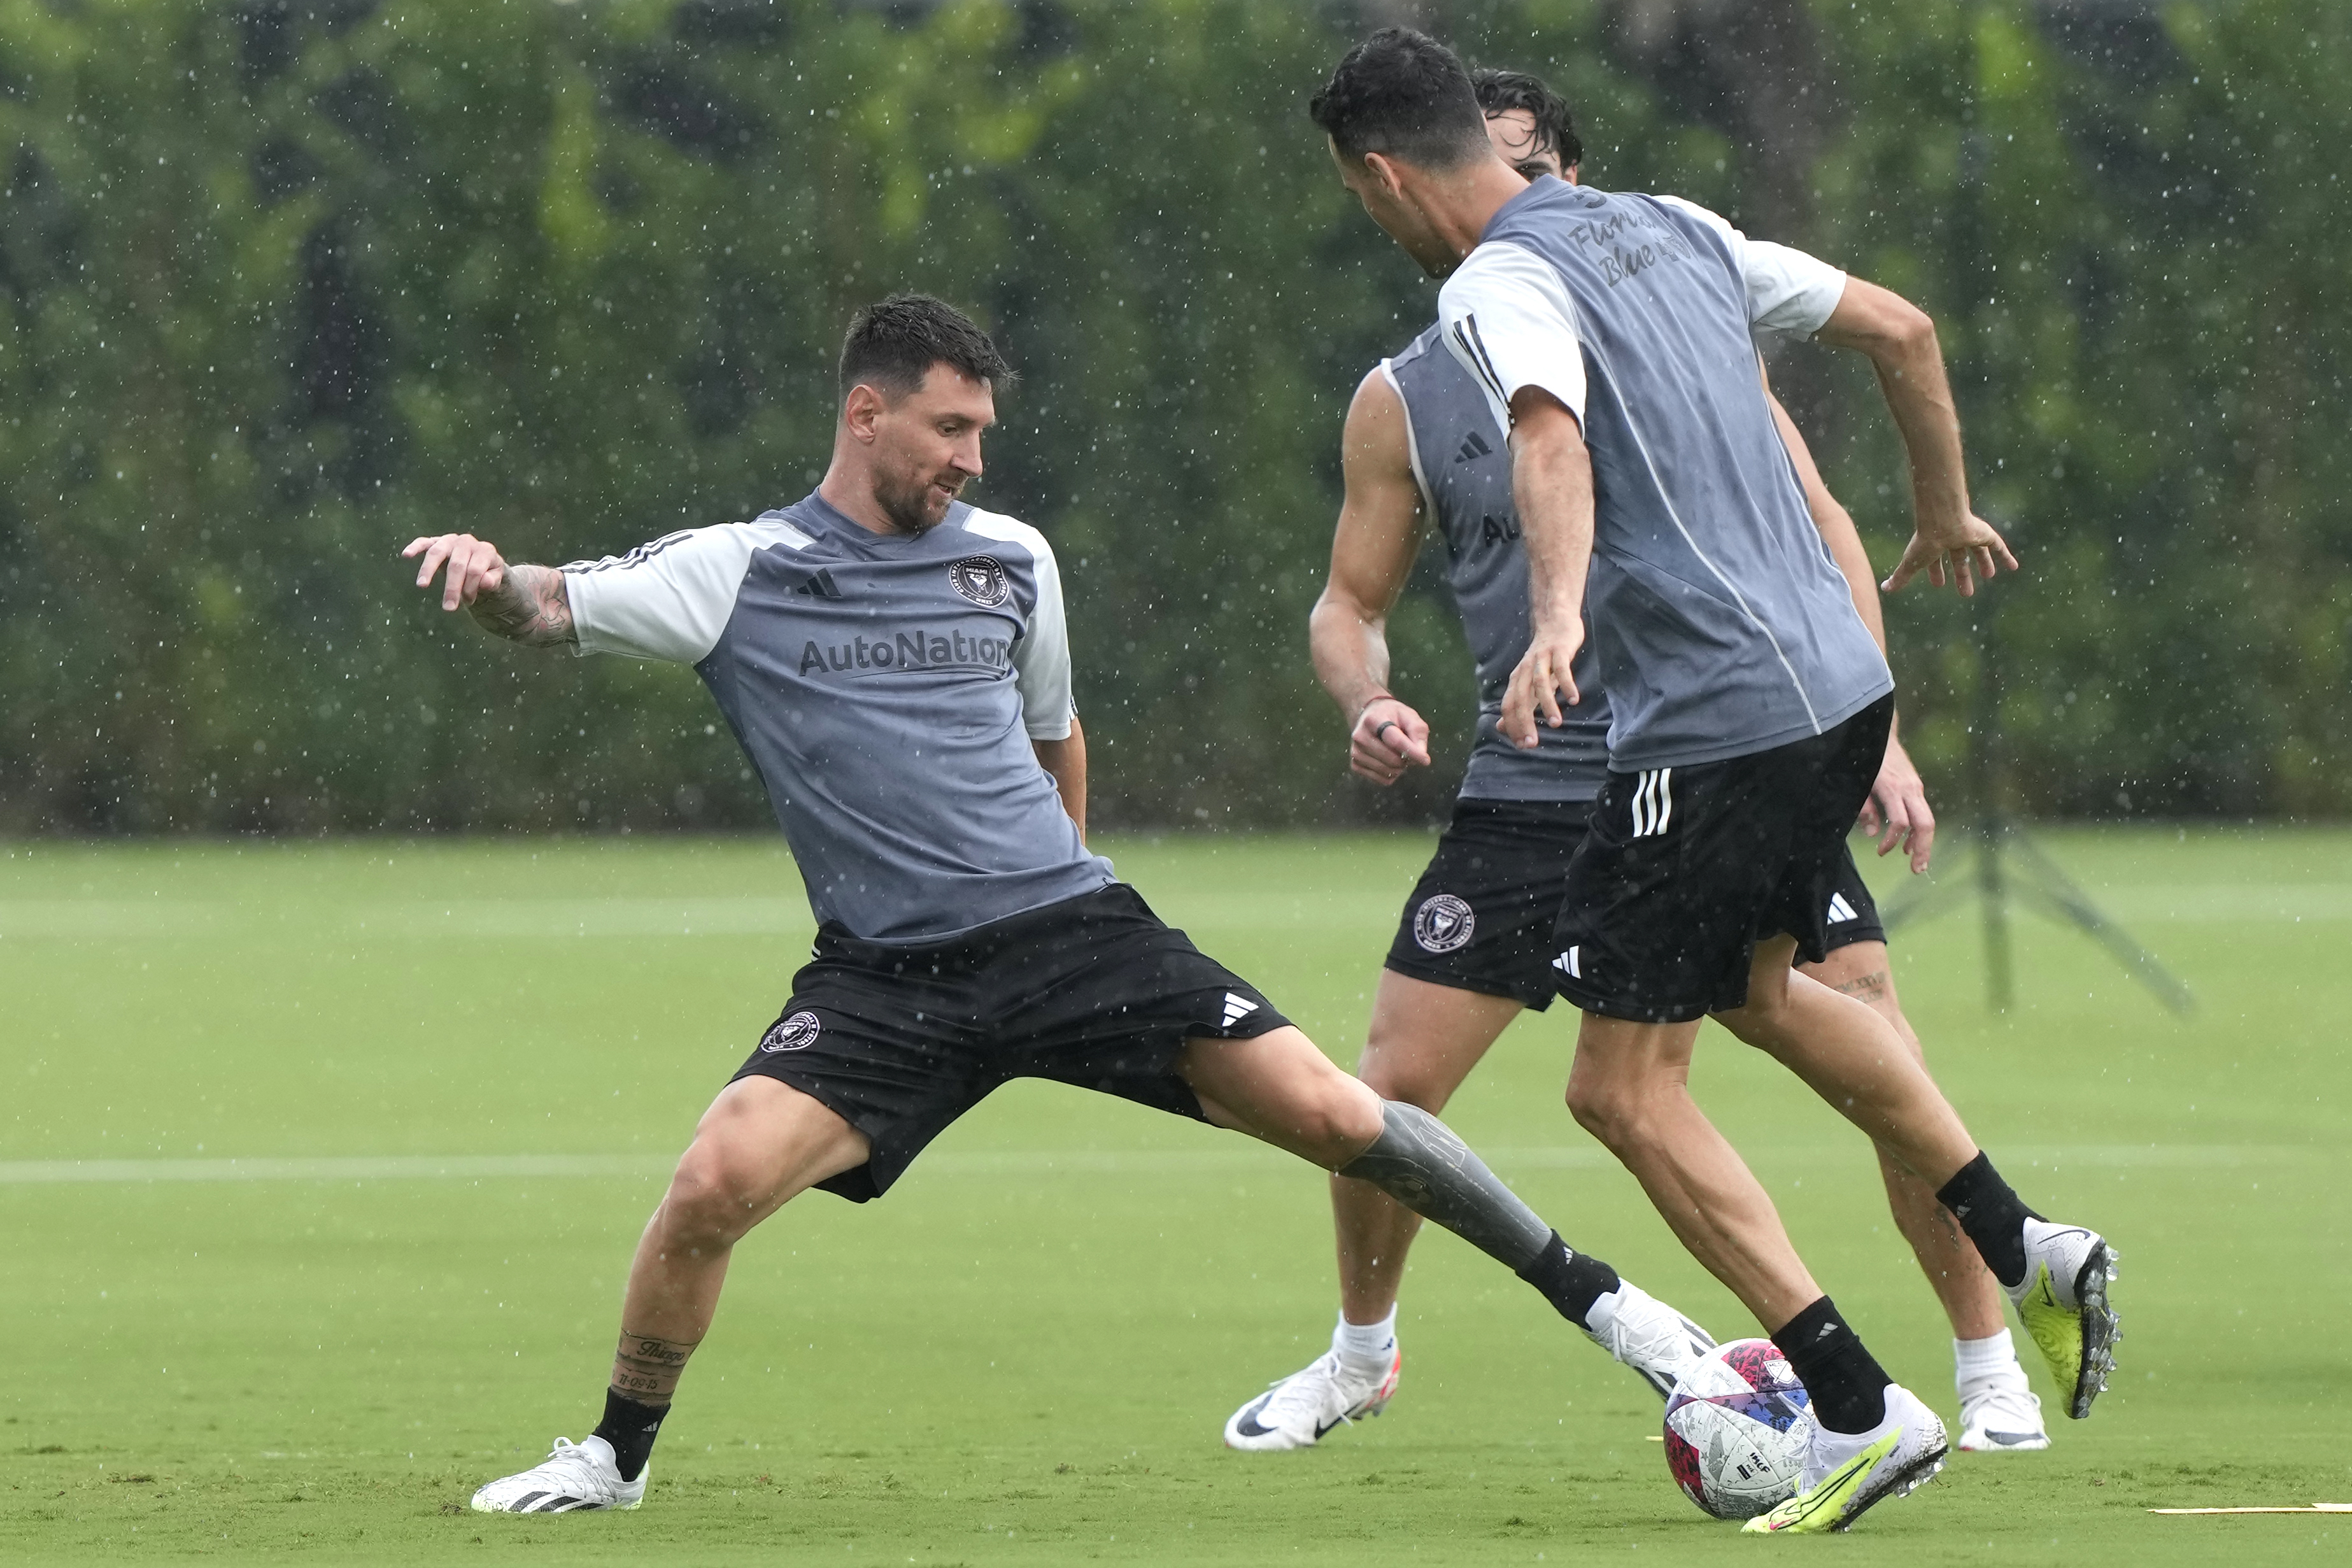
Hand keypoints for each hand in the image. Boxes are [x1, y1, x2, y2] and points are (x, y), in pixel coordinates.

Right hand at [404, 533, 509, 610]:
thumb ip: (492, 580)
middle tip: (449, 608)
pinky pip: (424, 542)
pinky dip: (415, 547)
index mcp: (485, 550)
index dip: (471, 588)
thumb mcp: (495, 578)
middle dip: (453, 588)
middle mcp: (467, 542)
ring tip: (422, 585)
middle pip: (457, 565)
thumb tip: (484, 582)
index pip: (475, 570)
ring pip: (437, 553)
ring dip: (428, 570)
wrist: (481, 560)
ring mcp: (450, 540)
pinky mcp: (436, 541)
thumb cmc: (487, 572)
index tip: (469, 603)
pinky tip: (406, 555)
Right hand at [1350, 696, 1430, 785]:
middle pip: (1392, 759)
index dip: (1412, 752)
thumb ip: (1418, 733)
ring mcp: (1356, 753)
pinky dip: (1391, 774)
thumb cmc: (1392, 716)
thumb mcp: (1409, 716)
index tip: (1426, 760)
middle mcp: (1360, 737)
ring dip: (1399, 768)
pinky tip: (1389, 761)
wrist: (1369, 717)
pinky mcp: (1355, 766)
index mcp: (1373, 720)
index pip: (1394, 740)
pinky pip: (1382, 780)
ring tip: (1398, 754)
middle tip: (1409, 750)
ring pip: (1388, 772)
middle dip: (1406, 759)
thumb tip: (1421, 755)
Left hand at [1498, 618, 1582, 749]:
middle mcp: (1525, 669)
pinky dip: (1567, 684)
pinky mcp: (1559, 650)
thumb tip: (1501, 728)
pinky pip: (1562, 669)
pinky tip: (1574, 699)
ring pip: (1540, 684)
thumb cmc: (1544, 657)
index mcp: (1517, 679)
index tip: (1523, 745)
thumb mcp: (1529, 682)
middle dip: (1524, 722)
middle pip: (1520, 698)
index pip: (1509, 706)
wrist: (1555, 622)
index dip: (1513, 726)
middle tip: (1533, 743)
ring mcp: (1542, 659)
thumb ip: (1518, 704)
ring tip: (1556, 724)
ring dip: (1547, 705)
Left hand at [1859, 732, 1934, 872]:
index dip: (1891, 840)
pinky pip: (1922, 811)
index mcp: (1892, 789)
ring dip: (1923, 842)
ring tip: (1916, 861)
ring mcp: (1915, 787)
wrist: (1879, 733)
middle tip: (1917, 870)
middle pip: (1925, 824)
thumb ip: (1864, 809)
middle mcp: (1909, 788)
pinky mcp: (1916, 786)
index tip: (1881, 852)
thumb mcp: (1858, 784)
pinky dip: (1918, 829)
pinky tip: (1910, 843)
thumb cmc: (1864, 759)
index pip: (1900, 822)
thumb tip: (1873, 834)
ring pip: (1927, 819)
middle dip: (1923, 849)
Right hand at [1881, 511, 2017, 595]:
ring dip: (1983, 564)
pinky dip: (2006, 557)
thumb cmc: (1926, 542)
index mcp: (1935, 546)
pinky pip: (1998, 546)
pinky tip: (2014, 568)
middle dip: (1961, 575)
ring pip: (1978, 552)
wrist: (1943, 520)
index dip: (1937, 574)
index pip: (1935, 562)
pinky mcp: (1985, 535)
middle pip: (1959, 560)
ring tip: (1988, 576)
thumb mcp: (1912, 564)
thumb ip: (1900, 577)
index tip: (1939, 584)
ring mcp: (1969, 537)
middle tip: (1966, 592)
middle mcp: (1952, 541)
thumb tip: (1884, 589)